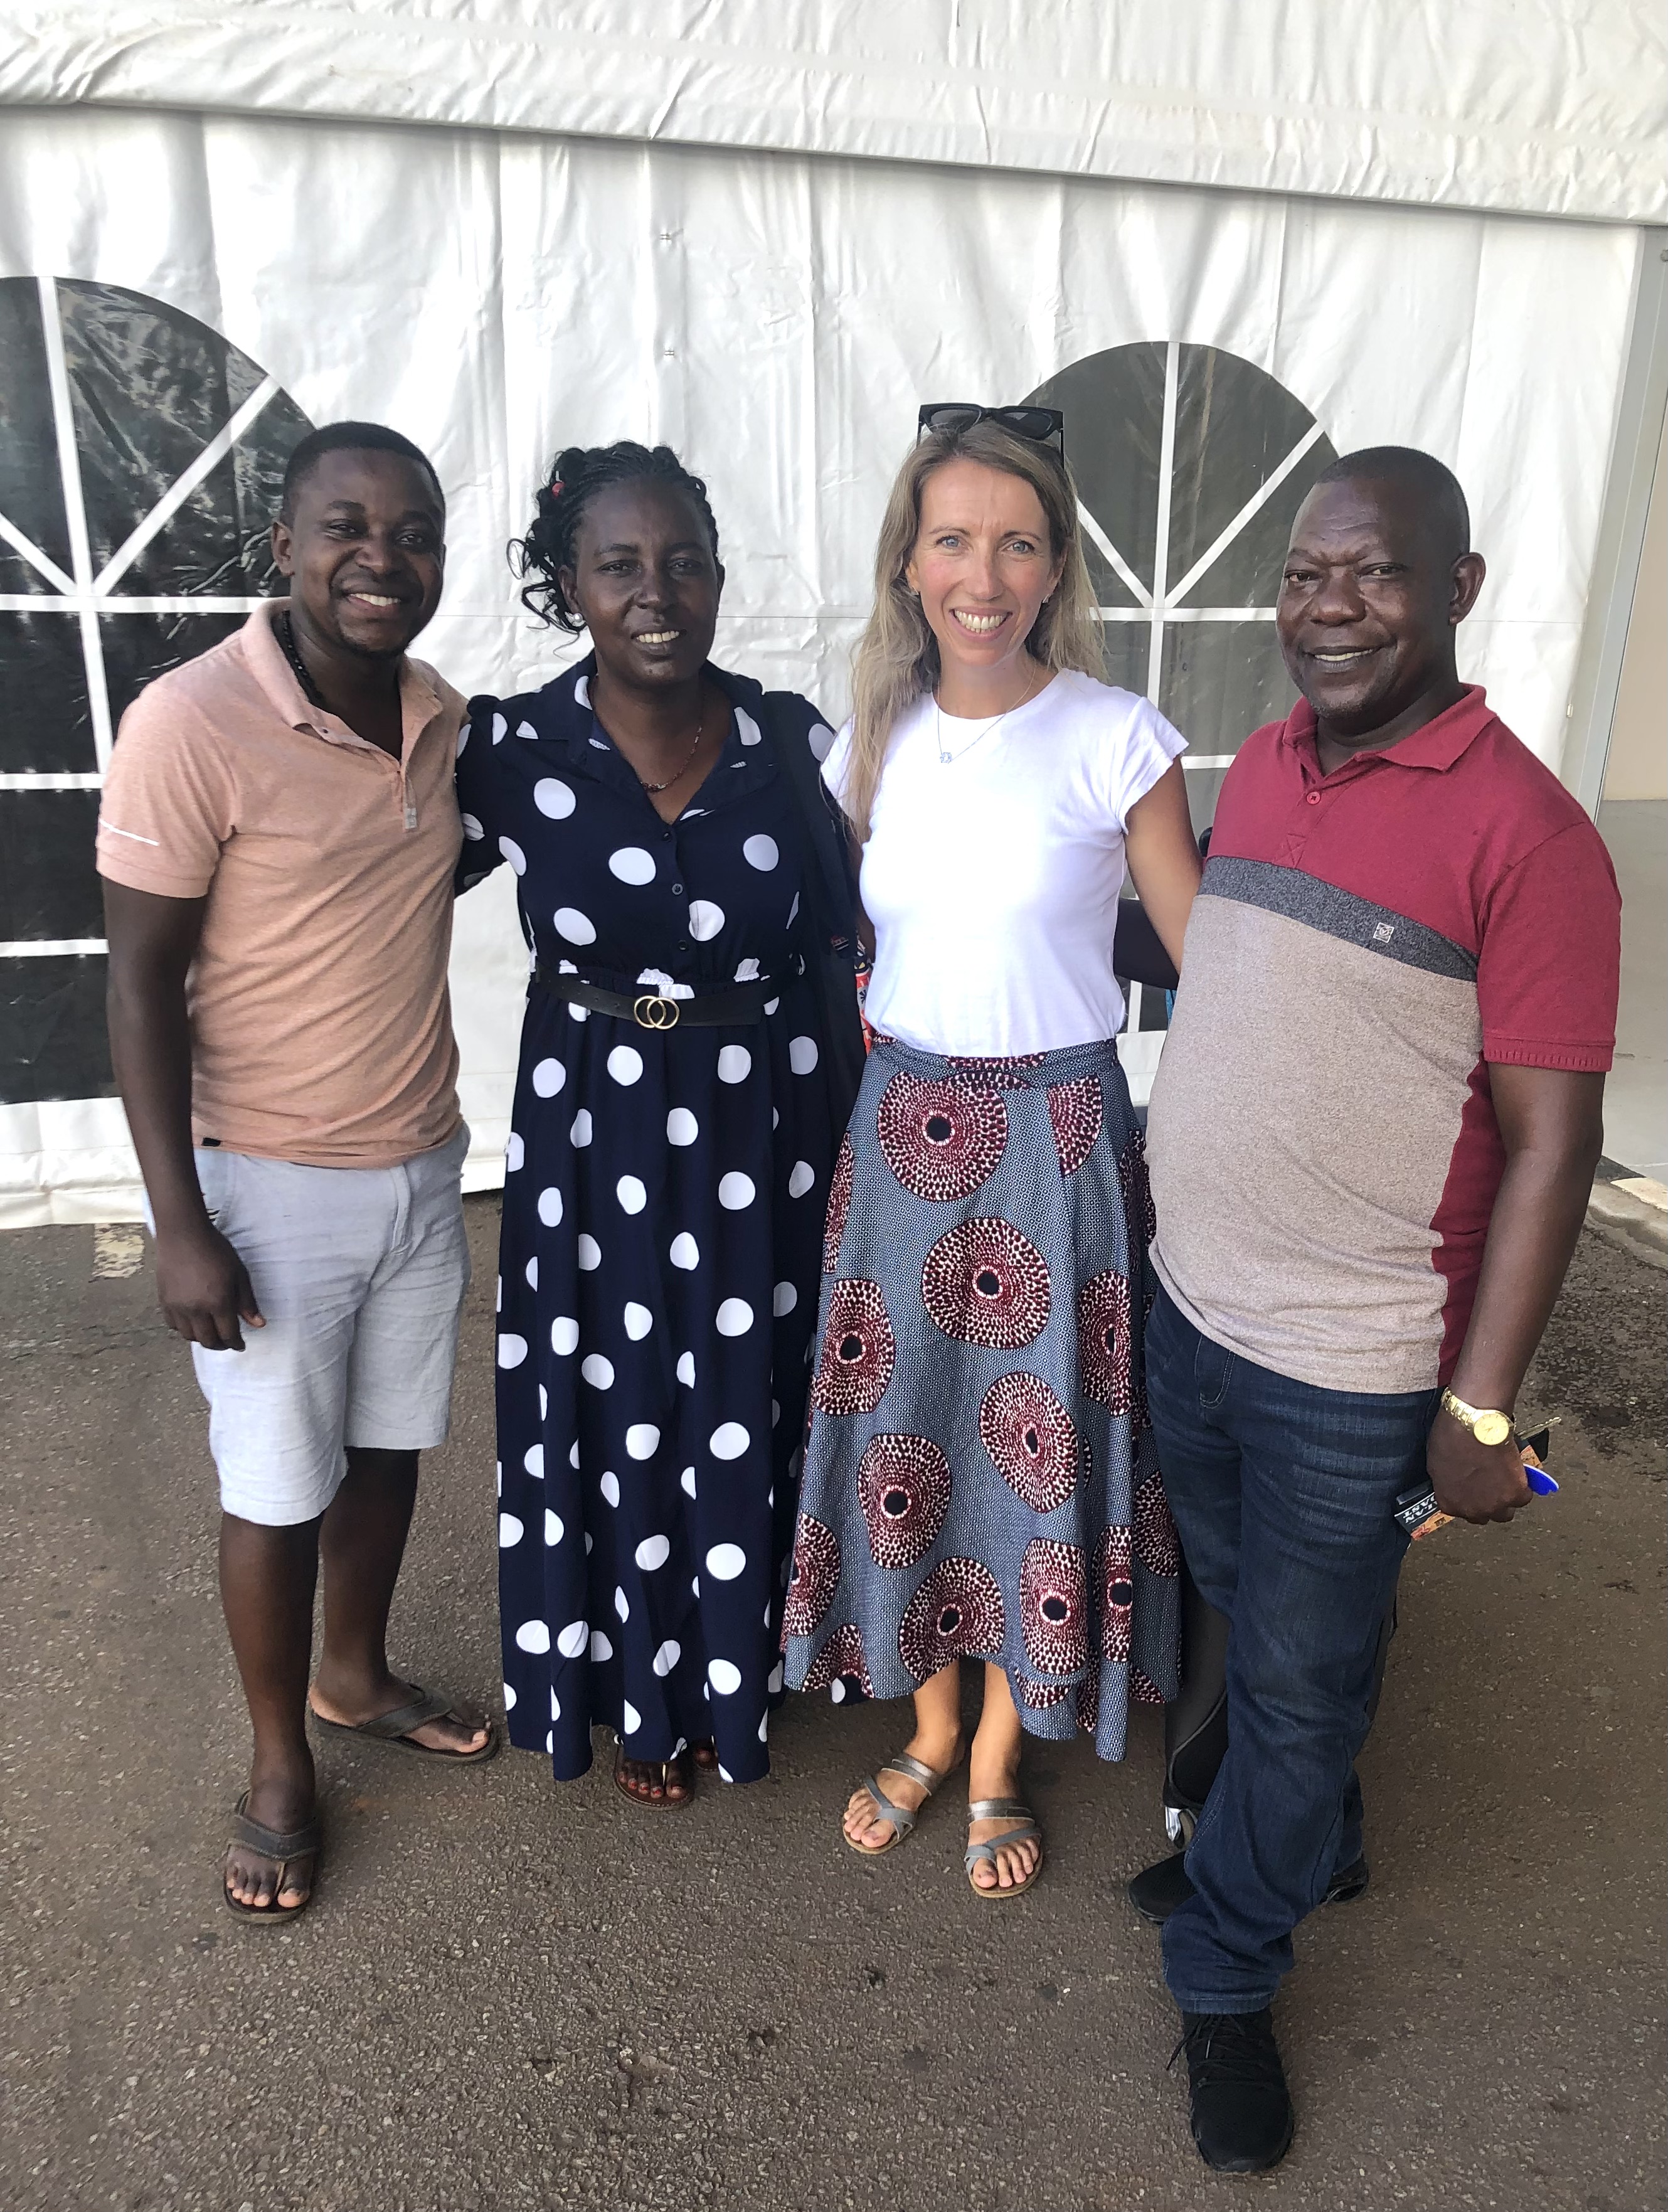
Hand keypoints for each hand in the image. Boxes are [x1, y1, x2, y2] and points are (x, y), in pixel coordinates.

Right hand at [154, 1219, 264, 1350]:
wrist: (184, 1234)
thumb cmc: (216, 1250)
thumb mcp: (239, 1274)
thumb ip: (247, 1302)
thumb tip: (259, 1324)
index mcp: (218, 1302)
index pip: (228, 1335)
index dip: (236, 1343)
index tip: (240, 1345)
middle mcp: (196, 1309)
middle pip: (207, 1340)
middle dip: (220, 1345)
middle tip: (226, 1341)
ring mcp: (177, 1307)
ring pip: (189, 1336)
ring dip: (201, 1338)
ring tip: (210, 1331)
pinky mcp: (164, 1301)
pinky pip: (173, 1325)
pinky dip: (184, 1328)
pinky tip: (192, 1321)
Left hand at [1425, 1407, 1530, 1525]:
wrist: (1475, 1425)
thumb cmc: (1452, 1438)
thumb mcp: (1436, 1465)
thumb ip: (1447, 1483)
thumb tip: (1454, 1484)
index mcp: (1450, 1504)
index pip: (1460, 1512)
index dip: (1467, 1499)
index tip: (1472, 1491)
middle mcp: (1473, 1510)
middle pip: (1483, 1516)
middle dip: (1486, 1503)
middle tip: (1488, 1487)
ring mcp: (1496, 1505)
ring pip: (1505, 1512)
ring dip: (1505, 1500)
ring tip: (1503, 1483)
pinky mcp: (1516, 1493)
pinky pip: (1523, 1498)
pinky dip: (1522, 1489)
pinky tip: (1516, 1477)